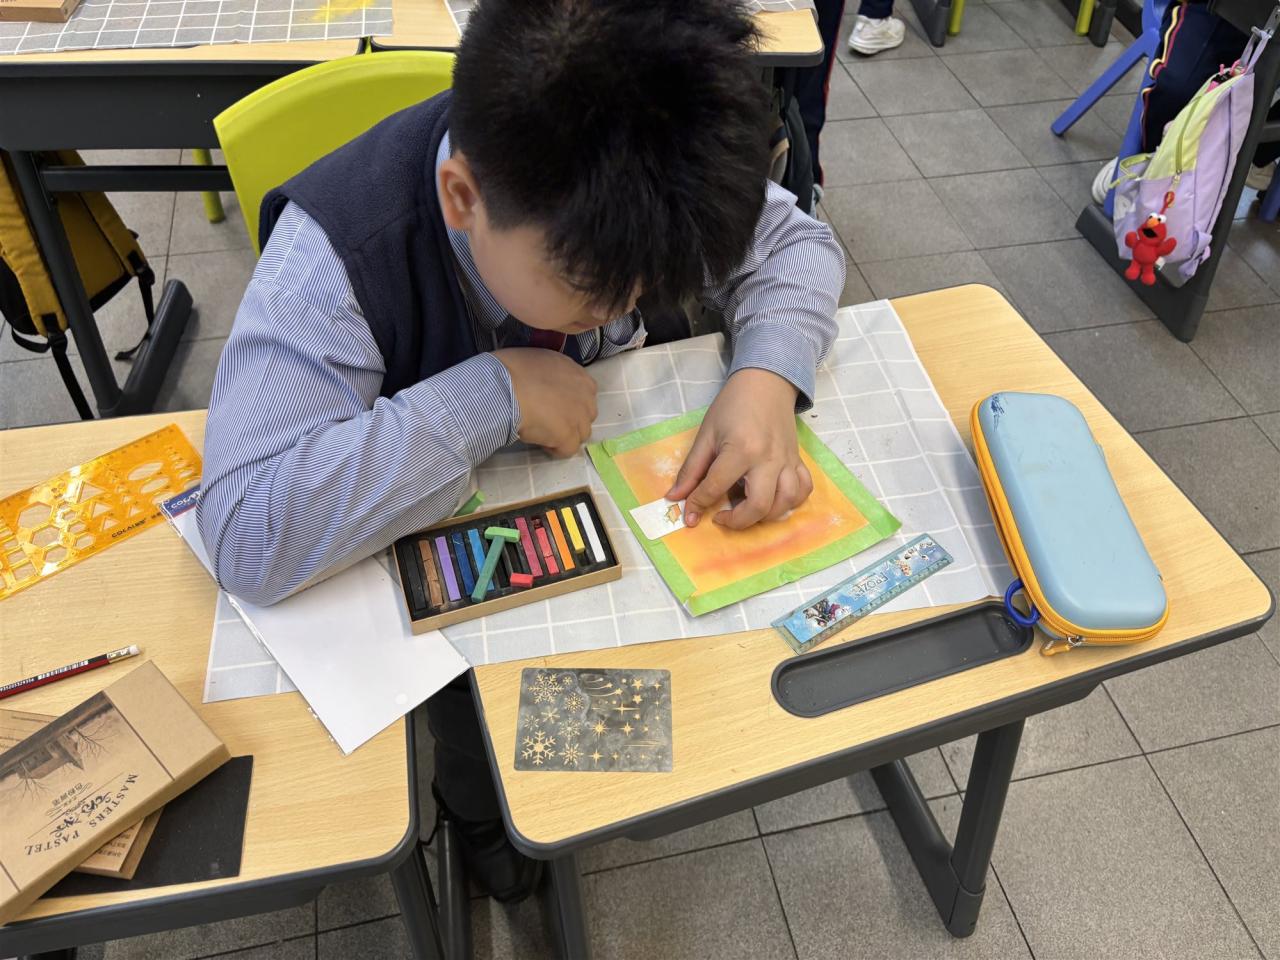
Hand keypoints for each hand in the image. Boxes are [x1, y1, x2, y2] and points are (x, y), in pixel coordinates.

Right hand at [494, 348, 597, 457]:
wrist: (505, 387)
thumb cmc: (514, 370)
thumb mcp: (542, 361)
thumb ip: (554, 375)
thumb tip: (548, 385)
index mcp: (579, 376)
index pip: (585, 395)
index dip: (570, 403)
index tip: (554, 405)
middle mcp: (586, 397)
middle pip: (585, 416)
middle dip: (571, 420)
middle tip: (549, 420)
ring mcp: (579, 418)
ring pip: (580, 434)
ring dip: (565, 436)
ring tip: (544, 433)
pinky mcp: (568, 436)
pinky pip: (568, 450)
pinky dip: (556, 449)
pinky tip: (541, 442)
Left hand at [666, 368, 812, 529]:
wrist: (765, 383)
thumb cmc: (732, 406)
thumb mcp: (707, 434)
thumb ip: (692, 469)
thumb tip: (676, 498)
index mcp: (741, 449)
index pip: (716, 487)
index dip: (699, 504)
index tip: (690, 515)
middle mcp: (768, 459)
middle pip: (759, 506)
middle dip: (738, 522)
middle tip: (722, 518)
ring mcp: (787, 461)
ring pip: (785, 503)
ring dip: (765, 516)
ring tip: (747, 510)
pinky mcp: (798, 460)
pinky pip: (803, 489)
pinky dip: (791, 502)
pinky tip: (774, 501)